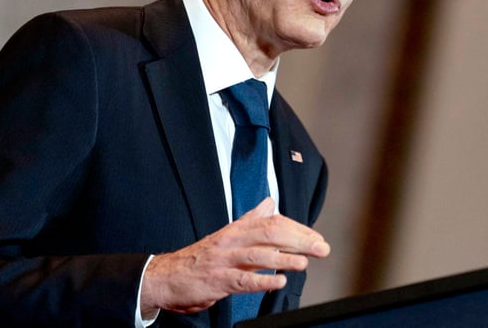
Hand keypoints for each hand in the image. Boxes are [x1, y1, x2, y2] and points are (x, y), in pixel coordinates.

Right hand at [140, 197, 329, 316]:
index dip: (298, 229)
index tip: (316, 238)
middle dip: (299, 240)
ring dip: (285, 259)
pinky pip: (243, 280)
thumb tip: (270, 204)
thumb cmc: (200, 257)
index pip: (273, 222)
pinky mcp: (217, 280)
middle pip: (271, 233)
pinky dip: (262, 281)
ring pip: (259, 255)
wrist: (166, 277)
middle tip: (320, 248)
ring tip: (304, 263)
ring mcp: (224, 260)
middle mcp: (232, 240)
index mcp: (237, 229)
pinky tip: (278, 282)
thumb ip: (251, 220)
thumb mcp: (227, 234)